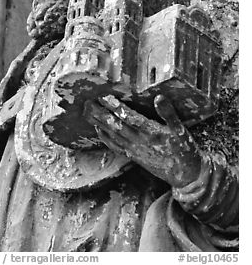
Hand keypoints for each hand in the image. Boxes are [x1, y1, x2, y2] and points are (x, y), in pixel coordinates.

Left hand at [84, 94, 201, 187]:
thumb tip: (158, 97)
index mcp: (150, 132)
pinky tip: (97, 129)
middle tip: (87, 102)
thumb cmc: (184, 150)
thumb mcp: (180, 130)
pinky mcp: (133, 156)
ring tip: (87, 112)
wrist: (184, 175)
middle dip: (100, 113)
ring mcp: (134, 150)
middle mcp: (138, 141)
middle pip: (115, 125)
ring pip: (112, 135)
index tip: (104, 96)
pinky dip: (104, 137)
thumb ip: (168, 113)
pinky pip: (114, 146)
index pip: (128, 117)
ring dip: (98, 123)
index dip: (115, 106)